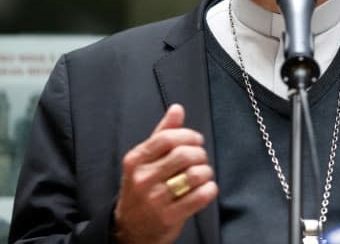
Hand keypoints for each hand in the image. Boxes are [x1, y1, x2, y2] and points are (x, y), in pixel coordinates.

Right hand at [114, 104, 217, 243]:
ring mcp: (155, 200)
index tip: (197, 140)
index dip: (189, 136)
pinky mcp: (169, 218)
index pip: (167, 138)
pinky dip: (209, 190)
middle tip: (201, 158)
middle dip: (200, 154)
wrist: (130, 230)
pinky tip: (206, 188)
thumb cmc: (141, 189)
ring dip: (206, 172)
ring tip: (203, 174)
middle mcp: (143, 179)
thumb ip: (162, 133)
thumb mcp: (144, 160)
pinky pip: (200, 197)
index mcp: (135, 160)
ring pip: (194, 175)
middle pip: (183, 155)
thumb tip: (177, 109)